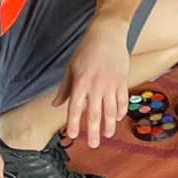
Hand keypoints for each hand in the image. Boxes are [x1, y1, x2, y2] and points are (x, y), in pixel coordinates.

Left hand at [55, 15, 130, 147]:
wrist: (108, 33)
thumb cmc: (86, 49)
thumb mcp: (70, 67)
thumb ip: (64, 88)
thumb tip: (55, 105)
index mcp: (80, 83)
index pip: (75, 108)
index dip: (73, 123)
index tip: (71, 135)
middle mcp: (96, 86)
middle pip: (95, 114)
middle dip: (93, 131)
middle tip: (93, 145)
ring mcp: (111, 84)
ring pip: (111, 110)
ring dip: (109, 125)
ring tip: (107, 135)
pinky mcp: (122, 80)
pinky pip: (123, 99)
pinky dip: (121, 110)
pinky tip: (117, 118)